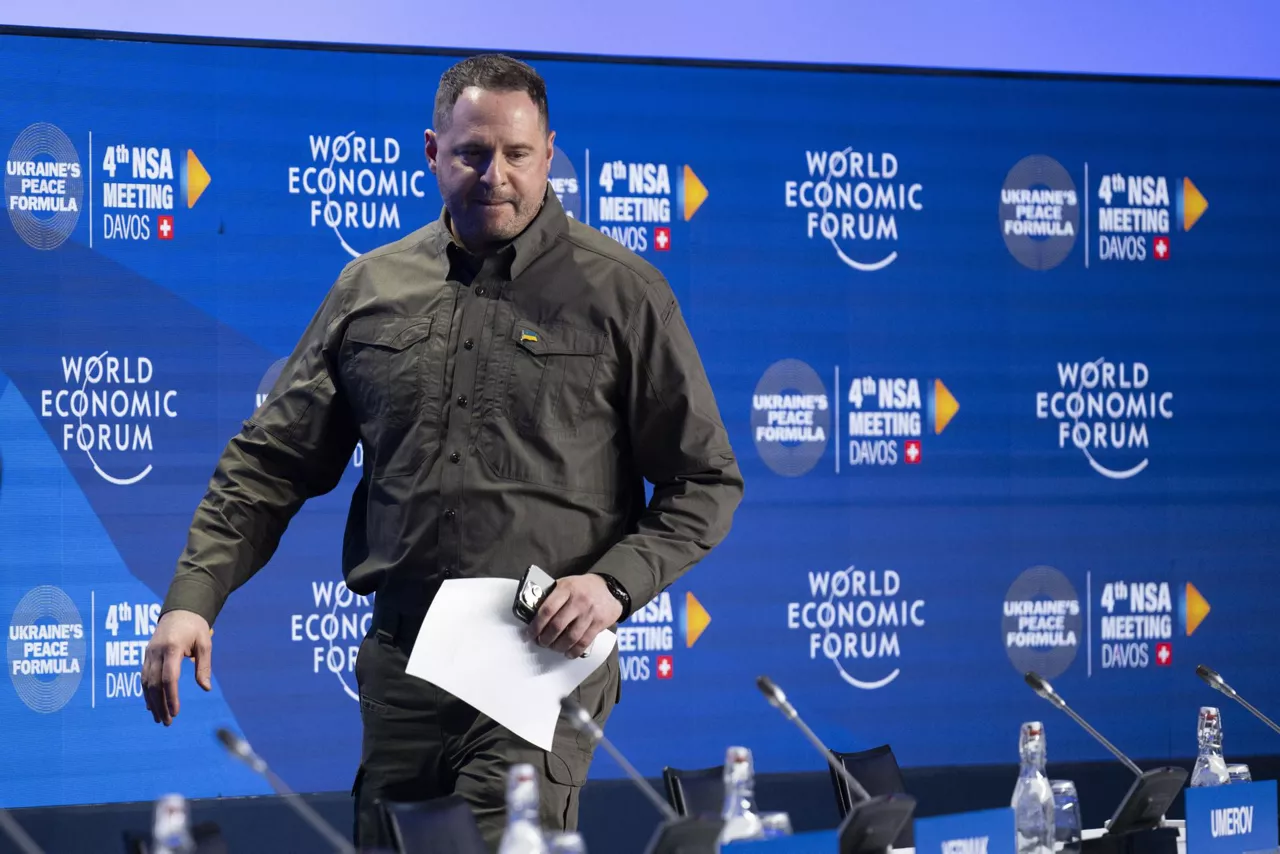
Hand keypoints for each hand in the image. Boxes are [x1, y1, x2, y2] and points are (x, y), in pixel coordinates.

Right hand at [142, 609, 212, 725]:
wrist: (179, 610)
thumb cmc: (195, 627)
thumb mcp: (205, 643)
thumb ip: (204, 666)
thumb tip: (206, 688)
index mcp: (171, 648)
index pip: (169, 678)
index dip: (171, 697)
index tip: (176, 712)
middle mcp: (155, 652)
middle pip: (154, 684)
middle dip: (160, 705)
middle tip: (168, 722)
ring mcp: (148, 654)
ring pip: (146, 683)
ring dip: (152, 702)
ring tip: (160, 719)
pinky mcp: (146, 655)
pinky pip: (144, 677)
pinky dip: (146, 693)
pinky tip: (151, 706)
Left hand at [529, 574, 621, 657]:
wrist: (609, 588)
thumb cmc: (583, 587)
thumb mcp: (566, 584)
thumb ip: (552, 597)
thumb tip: (533, 614)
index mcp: (566, 589)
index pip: (547, 609)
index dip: (536, 625)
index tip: (529, 634)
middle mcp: (578, 600)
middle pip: (557, 626)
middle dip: (545, 638)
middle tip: (541, 642)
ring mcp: (590, 613)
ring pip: (570, 637)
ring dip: (558, 646)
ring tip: (553, 647)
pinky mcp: (599, 623)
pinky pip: (584, 642)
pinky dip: (574, 651)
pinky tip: (568, 652)